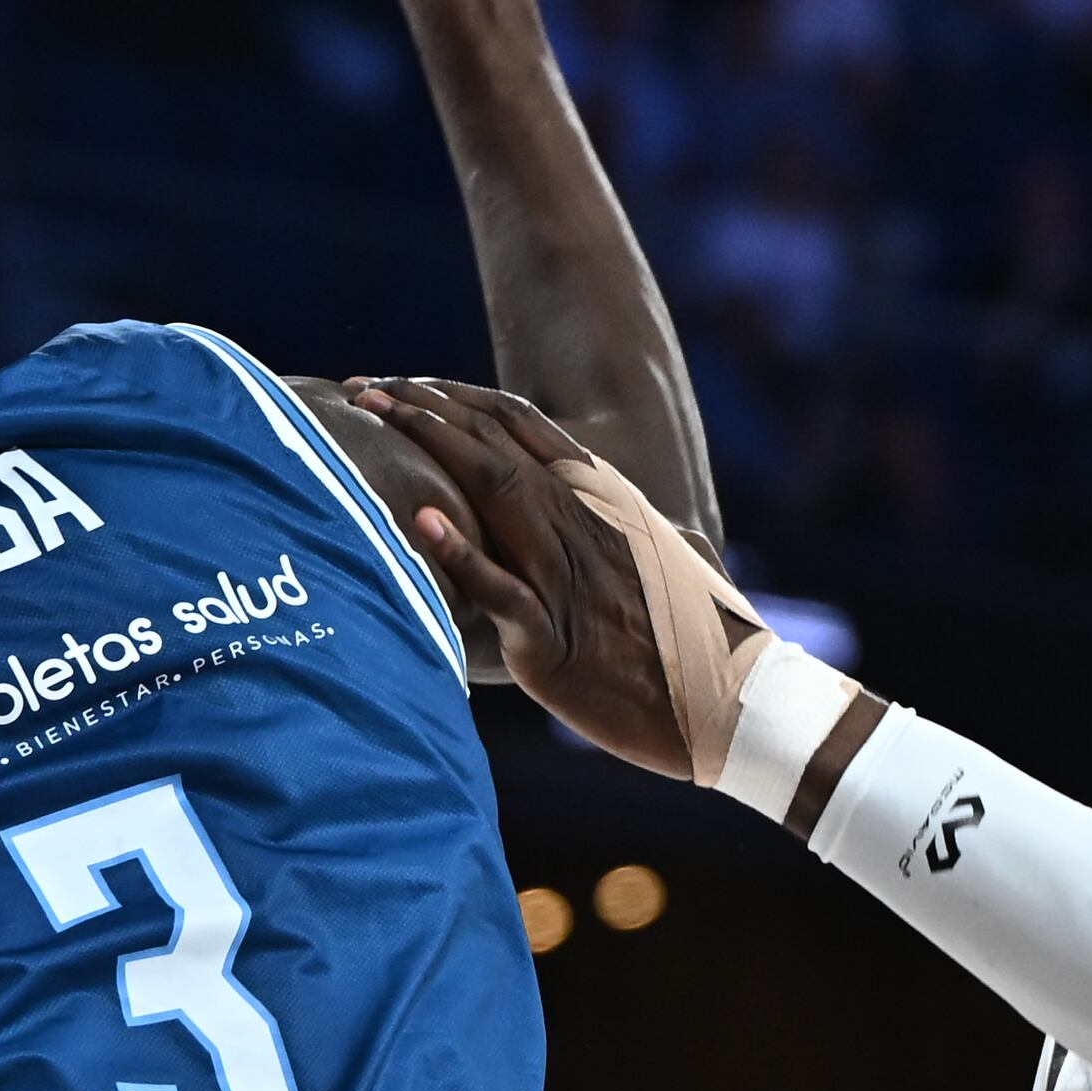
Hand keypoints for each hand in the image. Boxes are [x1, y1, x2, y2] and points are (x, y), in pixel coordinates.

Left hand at [343, 375, 740, 782]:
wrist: (729, 706)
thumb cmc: (700, 645)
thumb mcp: (674, 568)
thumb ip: (648, 537)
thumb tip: (656, 526)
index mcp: (607, 501)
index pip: (523, 426)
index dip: (458, 397)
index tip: (405, 384)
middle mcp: (584, 523)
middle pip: (493, 444)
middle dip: (423, 407)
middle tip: (362, 386)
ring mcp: (569, 575)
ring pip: (492, 491)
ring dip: (429, 447)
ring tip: (373, 417)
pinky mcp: (553, 636)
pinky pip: (500, 589)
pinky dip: (458, 553)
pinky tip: (419, 522)